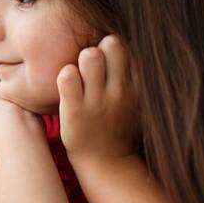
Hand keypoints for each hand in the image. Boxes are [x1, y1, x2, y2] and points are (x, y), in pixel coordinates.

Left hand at [56, 34, 139, 162]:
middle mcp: (120, 91)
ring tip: (80, 71)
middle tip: (92, 61)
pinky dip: (65, 74)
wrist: (106, 161)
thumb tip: (122, 41)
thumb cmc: (117, 122)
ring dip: (82, 57)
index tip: (109, 58)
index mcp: (138, 86)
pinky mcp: (74, 111)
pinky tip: (68, 82)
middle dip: (99, 46)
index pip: (129, 47)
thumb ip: (132, 73)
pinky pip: (67, 77)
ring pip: (90, 56)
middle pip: (112, 43)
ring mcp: (97, 101)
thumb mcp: (135, 99)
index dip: (115, 46)